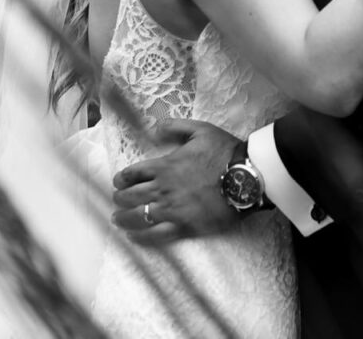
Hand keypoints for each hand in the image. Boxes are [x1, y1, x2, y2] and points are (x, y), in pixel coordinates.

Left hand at [110, 118, 240, 243]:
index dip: (121, 178)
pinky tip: (133, 237)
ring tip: (118, 219)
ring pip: (139, 216)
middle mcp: (163, 188)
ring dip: (124, 218)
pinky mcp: (184, 226)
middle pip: (131, 196)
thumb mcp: (199, 129)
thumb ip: (174, 126)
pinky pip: (156, 235)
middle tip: (117, 200)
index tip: (118, 182)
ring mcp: (172, 209)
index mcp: (165, 166)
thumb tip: (153, 128)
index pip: (133, 173)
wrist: (245, 177)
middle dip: (120, 198)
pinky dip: (141, 236)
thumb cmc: (224, 152)